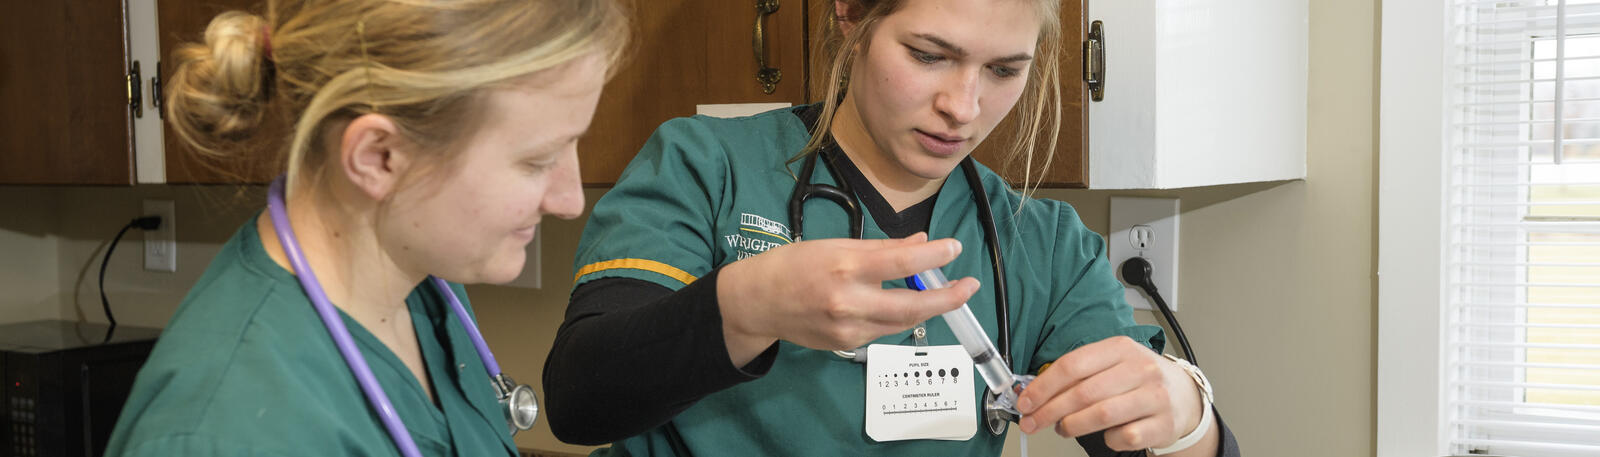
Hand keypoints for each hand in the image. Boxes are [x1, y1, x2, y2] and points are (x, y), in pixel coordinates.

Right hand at [716, 232, 980, 363]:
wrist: (757, 303)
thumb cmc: (793, 265)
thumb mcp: (835, 245)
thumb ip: (881, 248)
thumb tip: (921, 243)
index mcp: (845, 266)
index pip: (902, 263)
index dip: (934, 257)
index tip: (954, 248)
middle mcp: (849, 301)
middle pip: (912, 306)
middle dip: (947, 298)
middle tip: (969, 286)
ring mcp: (848, 329)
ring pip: (902, 322)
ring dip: (926, 308)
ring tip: (943, 293)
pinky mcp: (846, 345)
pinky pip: (883, 331)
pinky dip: (897, 317)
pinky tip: (899, 305)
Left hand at [1014, 336, 1205, 452]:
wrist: (1184, 396)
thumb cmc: (1139, 379)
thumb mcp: (1112, 364)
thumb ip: (1078, 374)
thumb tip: (1036, 392)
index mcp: (1121, 348)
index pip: (1073, 365)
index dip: (1044, 386)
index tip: (1026, 401)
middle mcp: (1140, 369)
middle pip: (1083, 393)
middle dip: (1050, 410)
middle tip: (1033, 422)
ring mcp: (1154, 397)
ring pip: (1101, 415)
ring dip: (1072, 426)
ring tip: (1063, 428)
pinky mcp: (1162, 424)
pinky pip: (1122, 437)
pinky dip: (1107, 439)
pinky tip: (1105, 434)